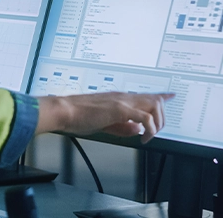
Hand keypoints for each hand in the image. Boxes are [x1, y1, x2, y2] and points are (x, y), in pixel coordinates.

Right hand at [36, 92, 174, 143]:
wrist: (63, 110)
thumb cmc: (76, 115)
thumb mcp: (103, 123)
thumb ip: (122, 126)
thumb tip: (137, 129)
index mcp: (118, 98)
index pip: (145, 94)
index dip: (162, 96)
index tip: (171, 96)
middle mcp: (122, 96)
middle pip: (156, 100)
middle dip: (162, 118)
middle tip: (156, 132)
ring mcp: (122, 101)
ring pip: (155, 106)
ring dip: (157, 123)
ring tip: (149, 135)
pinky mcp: (119, 109)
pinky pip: (145, 118)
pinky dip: (149, 129)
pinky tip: (142, 137)